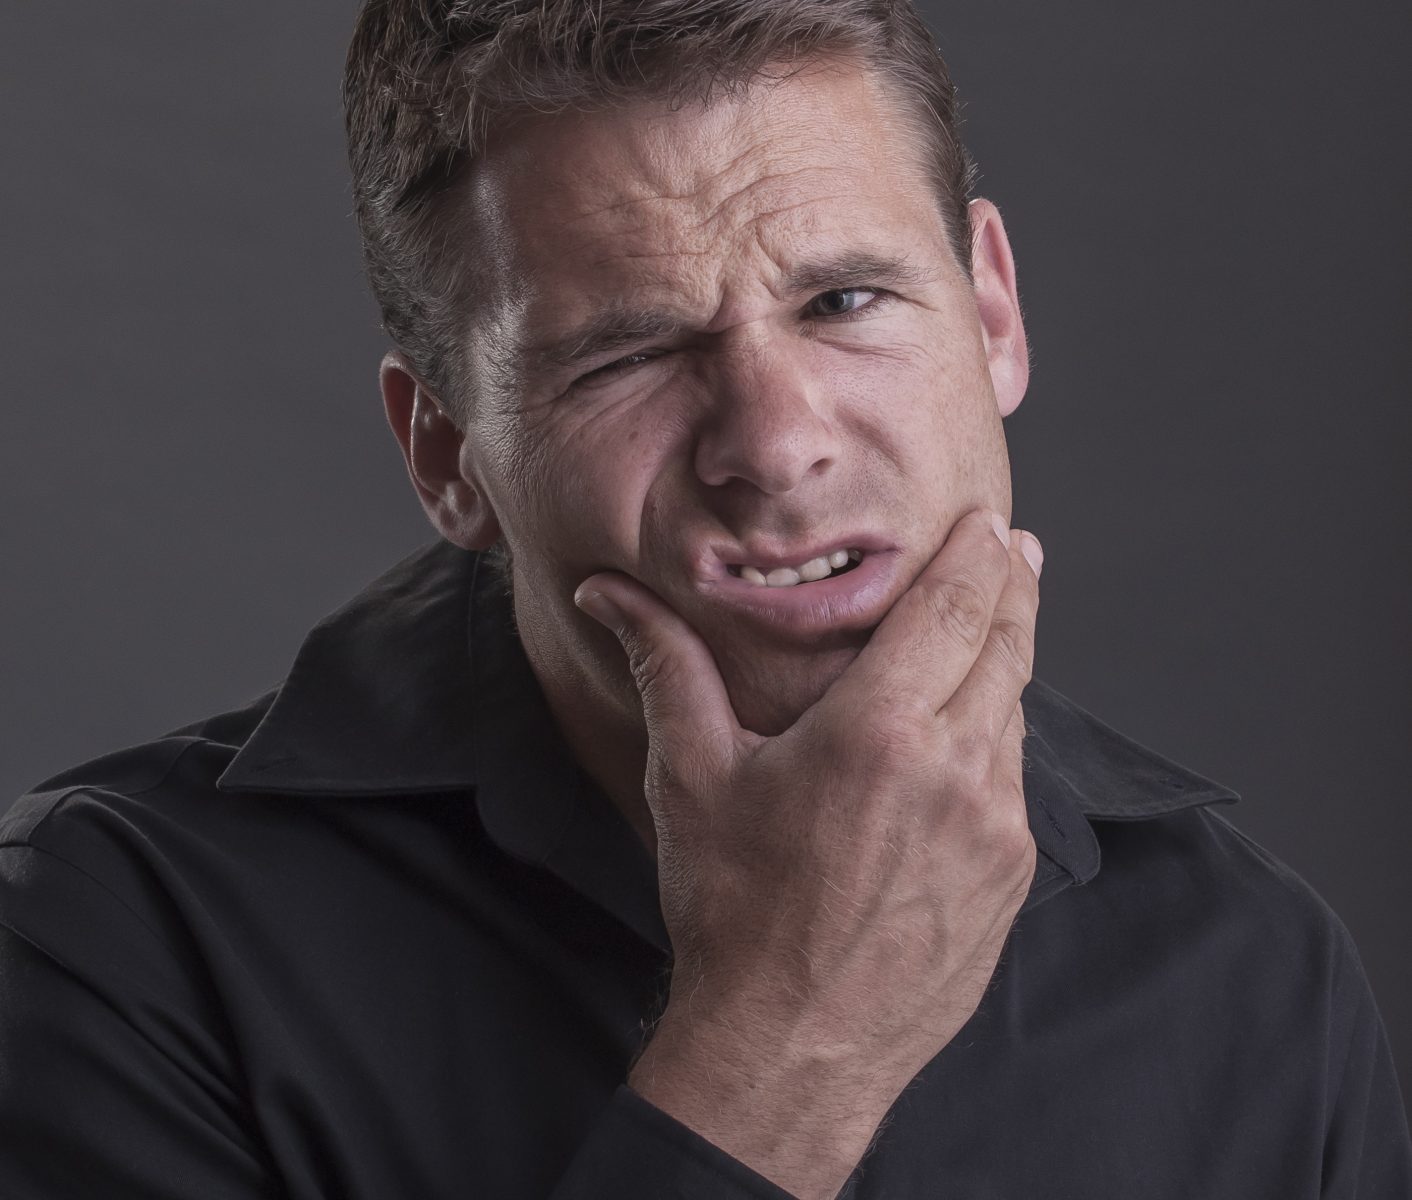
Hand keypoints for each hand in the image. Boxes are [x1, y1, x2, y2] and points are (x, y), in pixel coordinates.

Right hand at [575, 507, 1042, 1195]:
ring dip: (1006, 664)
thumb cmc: (734, 912)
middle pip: (1007, 647)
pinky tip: (972, 737)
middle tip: (1016, 550)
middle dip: (1013, 589)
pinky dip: (999, 739)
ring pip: (1017, 714)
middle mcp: (956, 770)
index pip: (954, 609)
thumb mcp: (692, 777)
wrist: (790, 1048)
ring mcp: (995, 829)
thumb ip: (667, 666)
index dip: (978, 556)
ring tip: (994, 632)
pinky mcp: (1010, 877)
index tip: (992, 522)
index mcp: (881, 732)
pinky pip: (1014, 782)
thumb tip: (609, 594)